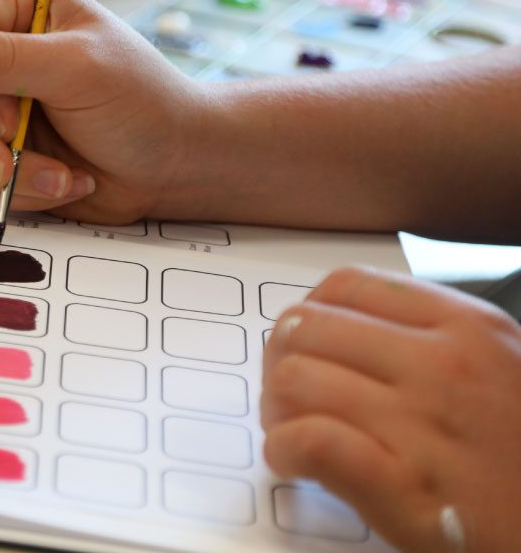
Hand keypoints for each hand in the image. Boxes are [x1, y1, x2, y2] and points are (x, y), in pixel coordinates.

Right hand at [0, 0, 209, 223]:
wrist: (171, 165)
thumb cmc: (141, 102)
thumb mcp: (77, 70)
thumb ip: (5, 57)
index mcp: (10, 2)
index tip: (6, 121)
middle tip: (5, 167)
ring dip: (0, 170)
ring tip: (59, 175)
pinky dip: (12, 189)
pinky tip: (60, 181)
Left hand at [262, 266, 520, 551]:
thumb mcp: (501, 368)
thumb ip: (429, 338)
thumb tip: (344, 327)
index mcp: (468, 328)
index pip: (347, 285)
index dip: (308, 313)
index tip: (304, 342)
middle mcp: (444, 367)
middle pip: (307, 328)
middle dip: (280, 360)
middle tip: (287, 394)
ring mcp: (424, 425)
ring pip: (296, 379)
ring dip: (276, 408)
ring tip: (290, 430)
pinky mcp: (406, 489)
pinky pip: (313, 441)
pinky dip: (287, 449)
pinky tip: (295, 462)